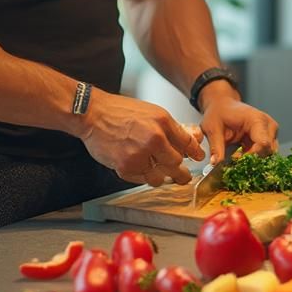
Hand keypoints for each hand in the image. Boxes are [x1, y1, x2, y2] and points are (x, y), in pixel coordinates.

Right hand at [79, 91, 204, 186]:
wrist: (94, 115)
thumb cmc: (120, 112)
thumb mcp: (152, 112)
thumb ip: (170, 129)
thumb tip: (188, 142)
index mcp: (163, 122)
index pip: (188, 143)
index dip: (195, 154)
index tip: (197, 159)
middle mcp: (154, 139)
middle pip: (177, 164)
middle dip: (181, 172)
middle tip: (183, 176)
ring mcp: (140, 155)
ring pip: (161, 177)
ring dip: (161, 176)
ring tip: (158, 172)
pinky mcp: (126, 167)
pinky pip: (143, 180)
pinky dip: (143, 176)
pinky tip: (140, 168)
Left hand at [200, 91, 278, 165]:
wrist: (222, 106)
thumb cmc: (219, 113)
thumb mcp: (213, 129)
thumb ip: (216, 147)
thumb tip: (215, 163)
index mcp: (257, 119)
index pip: (263, 143)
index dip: (251, 155)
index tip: (236, 158)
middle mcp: (268, 124)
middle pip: (268, 150)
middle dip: (253, 158)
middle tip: (236, 157)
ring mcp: (270, 131)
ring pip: (268, 153)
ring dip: (254, 158)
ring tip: (238, 154)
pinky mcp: (267, 137)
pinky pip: (266, 152)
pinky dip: (255, 156)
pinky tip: (242, 153)